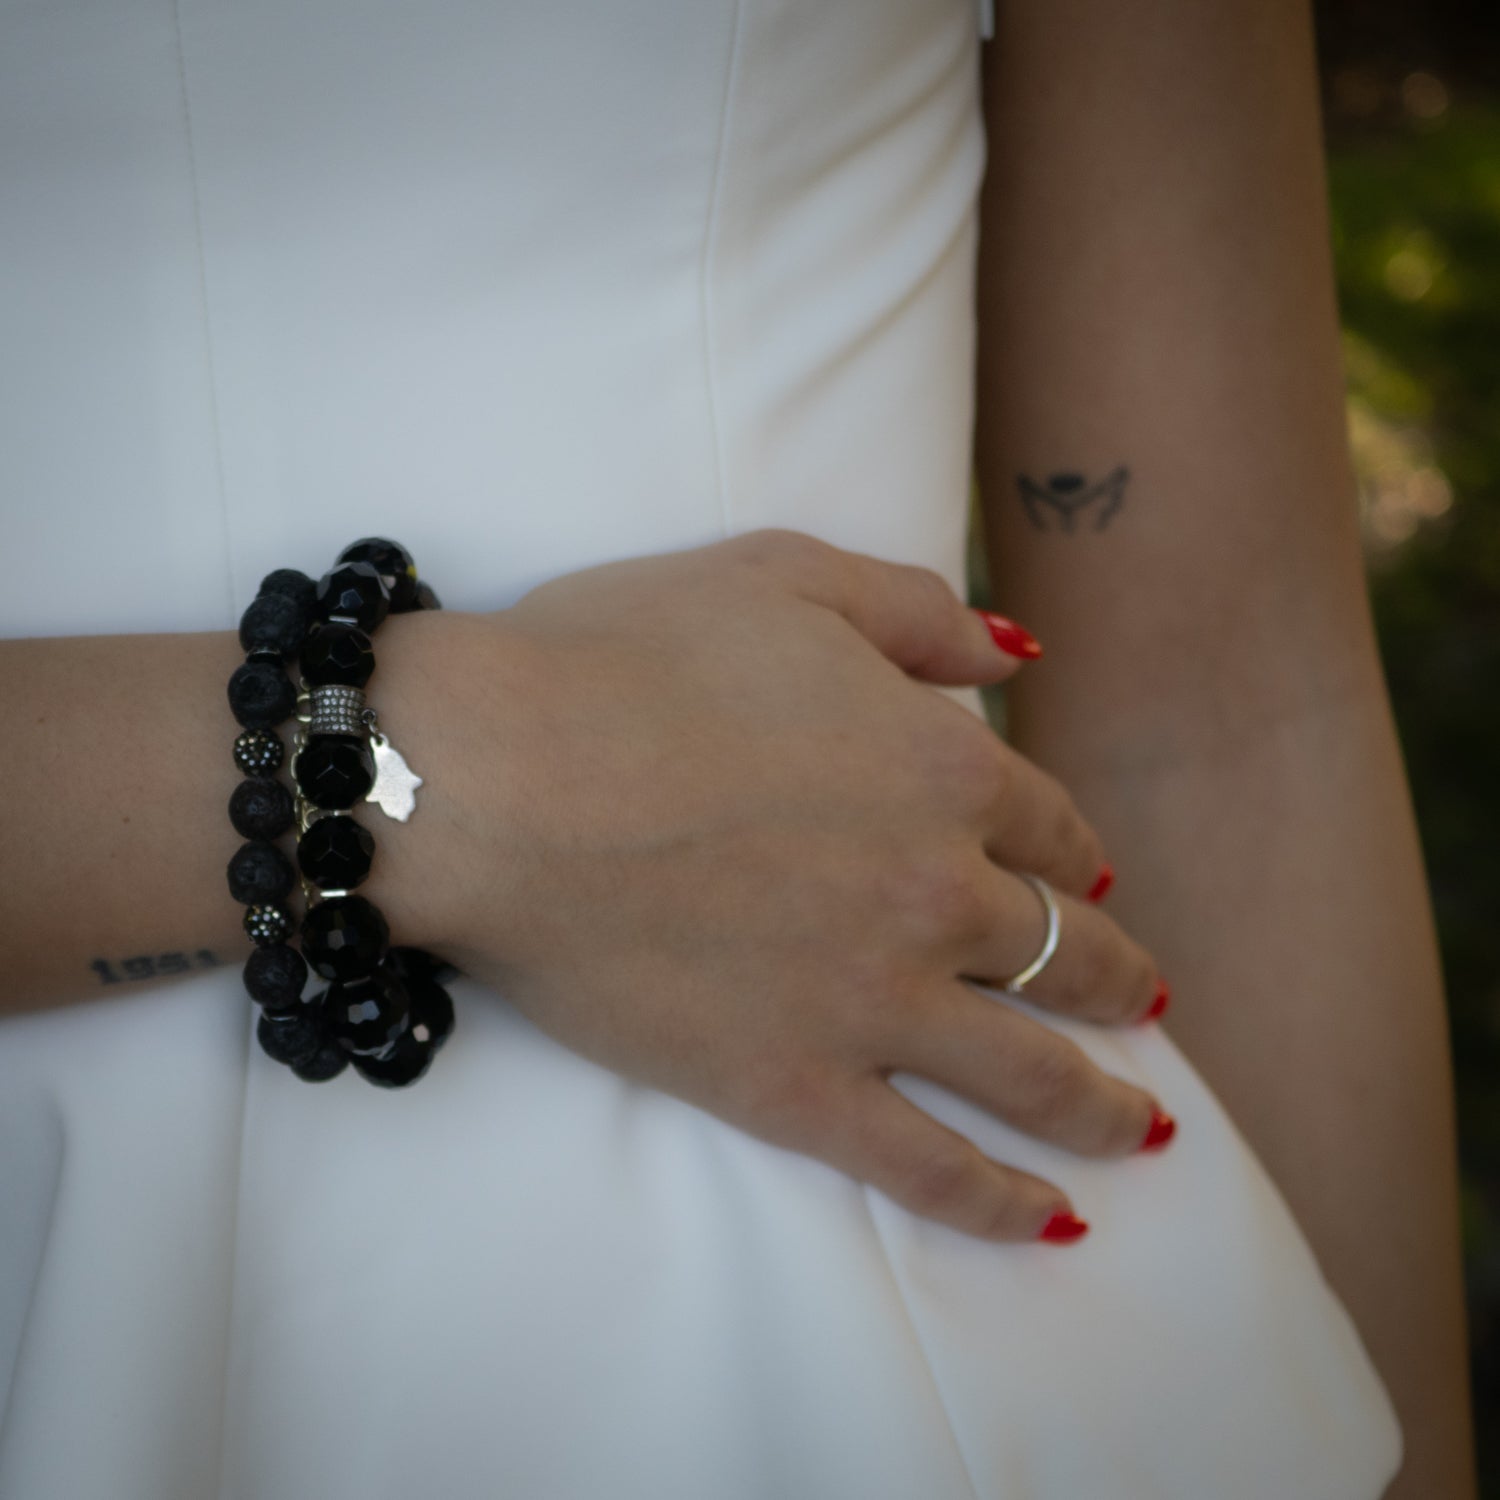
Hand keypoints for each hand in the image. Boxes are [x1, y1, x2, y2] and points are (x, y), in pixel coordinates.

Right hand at [376, 530, 1170, 1241]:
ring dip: (1098, 1104)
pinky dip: (1000, 1203)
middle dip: (1112, 978)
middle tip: (1138, 1001)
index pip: (1048, 824)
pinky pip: (926, 1166)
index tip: (1080, 879)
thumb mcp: (782, 577)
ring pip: (1028, 1071)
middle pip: (1063, 950)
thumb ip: (915, 611)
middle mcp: (933, 890)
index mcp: (939, 767)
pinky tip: (1051, 1223)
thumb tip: (1015, 647)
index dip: (1074, 854)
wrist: (493, 778)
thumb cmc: (621, 658)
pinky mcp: (793, 1086)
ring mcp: (871, 999)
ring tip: (1138, 1127)